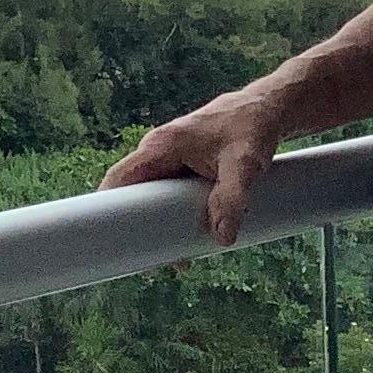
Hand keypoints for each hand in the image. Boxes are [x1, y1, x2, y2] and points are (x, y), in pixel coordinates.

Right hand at [100, 87, 287, 246]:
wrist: (265, 109)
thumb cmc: (251, 129)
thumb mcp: (244, 166)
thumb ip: (232, 199)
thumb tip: (222, 238)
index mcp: (162, 145)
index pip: (120, 177)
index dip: (107, 207)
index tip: (108, 240)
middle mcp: (158, 150)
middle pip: (132, 192)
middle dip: (137, 227)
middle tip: (153, 263)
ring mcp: (169, 158)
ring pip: (150, 195)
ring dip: (156, 224)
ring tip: (174, 258)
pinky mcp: (182, 165)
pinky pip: (165, 192)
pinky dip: (170, 215)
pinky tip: (185, 238)